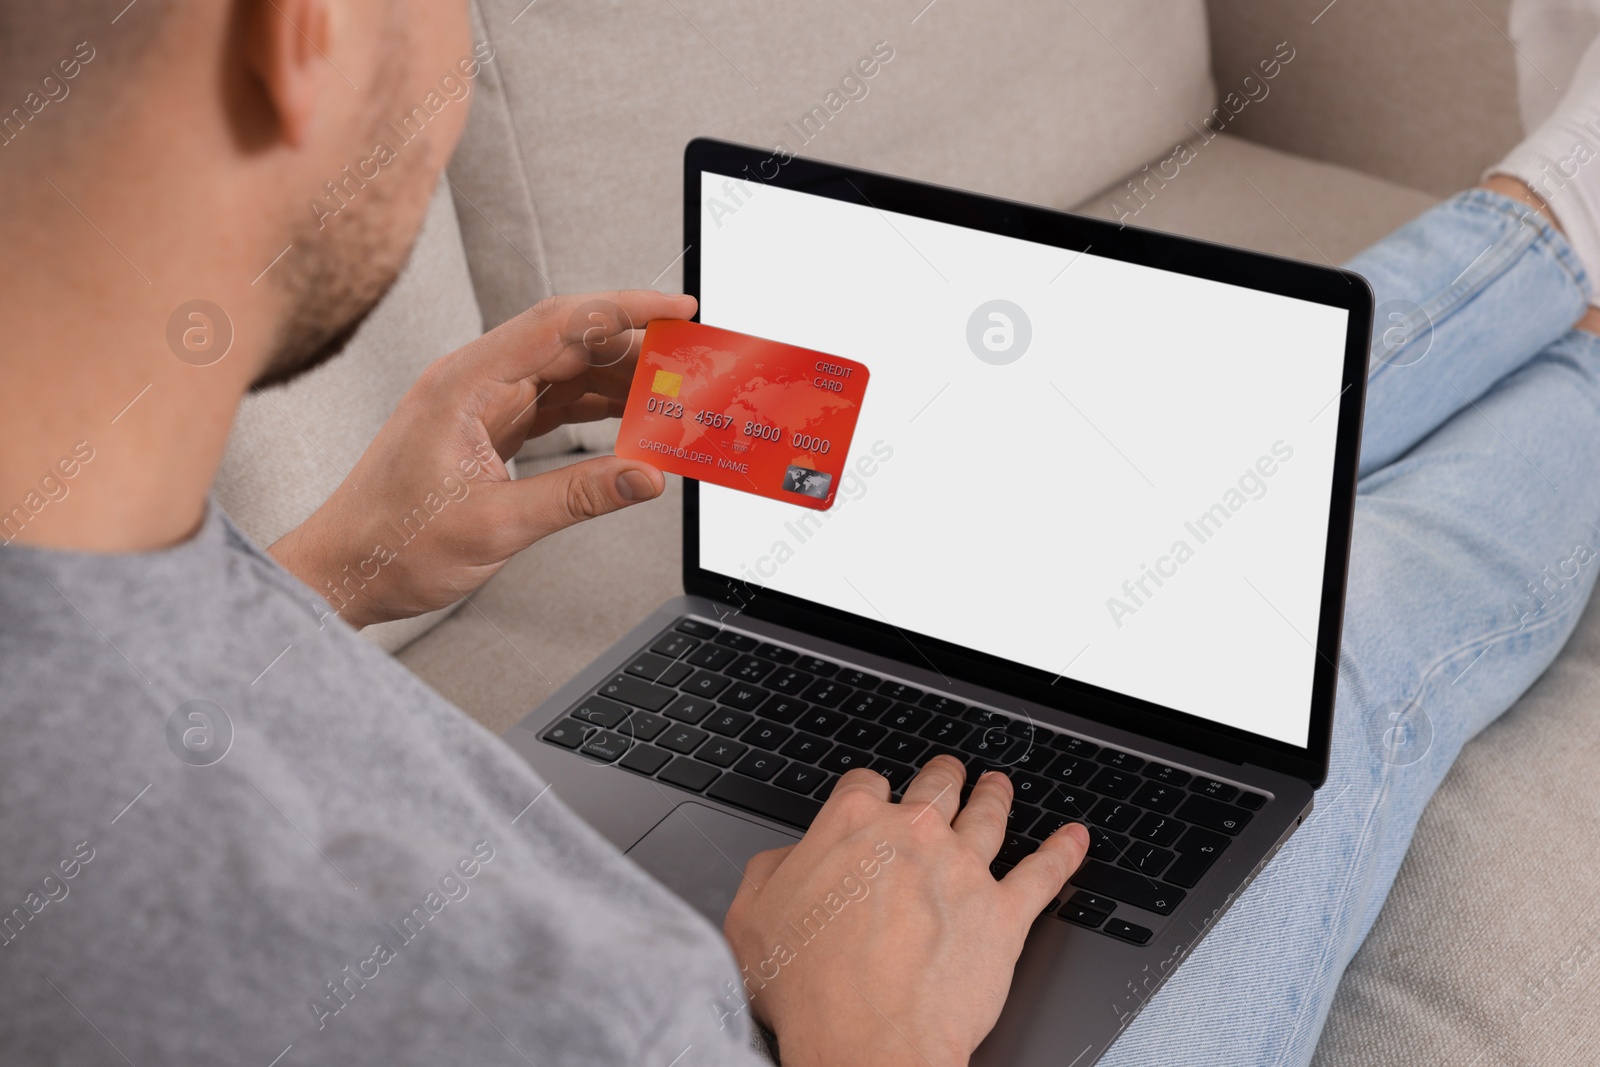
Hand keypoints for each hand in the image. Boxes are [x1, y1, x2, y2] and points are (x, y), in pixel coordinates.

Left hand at [268, 290, 696, 627]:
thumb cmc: (392, 545)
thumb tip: (645, 476)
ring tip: (673, 394)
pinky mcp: (486, 429)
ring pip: (566, 372)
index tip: (679, 309)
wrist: (342, 570)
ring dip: (620, 380)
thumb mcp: (495, 526)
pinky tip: (631, 420)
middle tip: (692, 358)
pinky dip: (596, 409)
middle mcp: (473, 382)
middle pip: (570, 341)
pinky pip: (553, 404)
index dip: (627, 310)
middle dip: (636, 345)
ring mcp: (480, 404)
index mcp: (465, 384)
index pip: (561, 324)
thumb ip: (577, 496)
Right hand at [723, 756, 1090, 1066]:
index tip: (873, 798)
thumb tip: (790, 859)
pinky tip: (1076, 839)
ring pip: (989, 815)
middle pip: (936, 787)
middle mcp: (913, 835)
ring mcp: (964, 870)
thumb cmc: (810, 990)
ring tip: (999, 786)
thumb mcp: (752, 917)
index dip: (868, 791)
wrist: (867, 1042)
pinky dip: (1063, 851)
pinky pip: (1044, 873)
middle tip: (948, 774)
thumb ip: (773, 871)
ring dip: (996, 795)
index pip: (864, 784)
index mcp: (851, 825)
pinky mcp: (1004, 913)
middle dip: (943, 777)